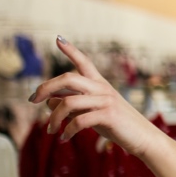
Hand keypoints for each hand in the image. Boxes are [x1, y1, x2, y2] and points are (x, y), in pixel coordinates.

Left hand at [29, 36, 160, 157]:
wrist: (142, 137)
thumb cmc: (117, 125)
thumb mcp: (93, 111)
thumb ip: (74, 104)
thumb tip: (48, 102)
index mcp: (100, 84)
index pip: (84, 62)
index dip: (70, 49)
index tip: (57, 38)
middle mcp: (102, 88)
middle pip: (67, 78)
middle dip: (45, 88)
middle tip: (32, 100)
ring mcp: (106, 100)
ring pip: (68, 103)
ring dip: (54, 118)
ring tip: (51, 131)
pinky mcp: (108, 115)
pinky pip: (78, 121)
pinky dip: (67, 131)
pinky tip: (65, 138)